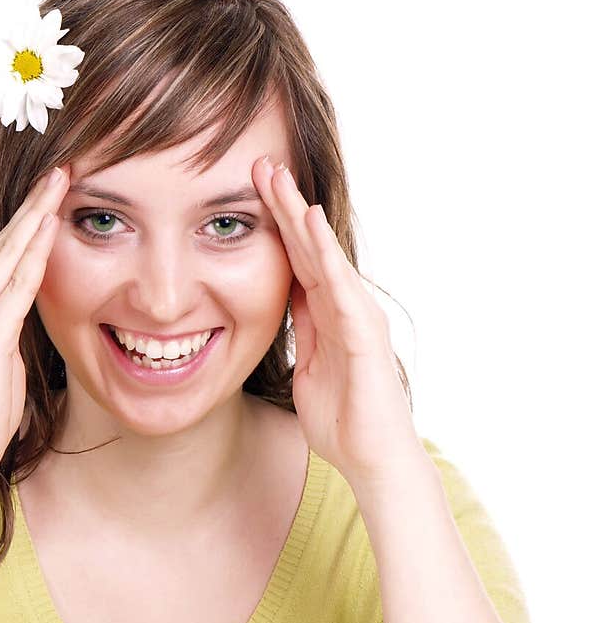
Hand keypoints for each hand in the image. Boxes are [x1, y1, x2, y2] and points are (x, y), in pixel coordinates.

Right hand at [0, 163, 70, 487]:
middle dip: (33, 205)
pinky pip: (16, 285)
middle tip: (61, 169)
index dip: (24, 222)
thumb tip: (31, 312)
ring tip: (62, 182)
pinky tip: (52, 225)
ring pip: (8, 254)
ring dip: (37, 216)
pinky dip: (35, 252)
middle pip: (2, 243)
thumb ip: (10, 329)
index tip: (49, 193)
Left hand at [252, 155, 425, 491]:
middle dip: (284, 204)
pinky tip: (310, 224)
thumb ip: (301, 331)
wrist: (373, 459)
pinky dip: (326, 254)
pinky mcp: (363, 334)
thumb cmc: (343, 420)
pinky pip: (341, 286)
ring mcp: (357, 316)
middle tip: (260, 163)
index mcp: (327, 313)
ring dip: (302, 216)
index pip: (298, 257)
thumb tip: (286, 300)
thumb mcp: (307, 366)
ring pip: (326, 256)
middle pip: (311, 246)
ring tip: (279, 179)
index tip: (248, 189)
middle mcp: (345, 306)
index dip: (275, 223)